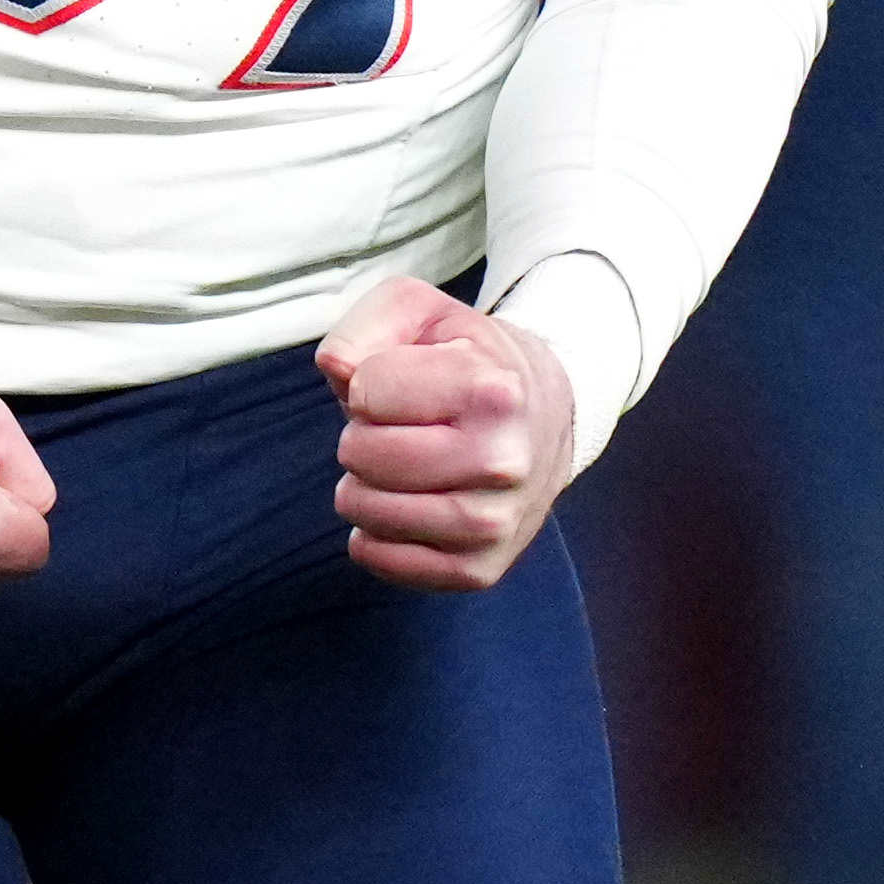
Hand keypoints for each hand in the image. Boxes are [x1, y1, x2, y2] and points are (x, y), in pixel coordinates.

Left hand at [317, 274, 580, 595]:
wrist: (544, 416)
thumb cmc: (468, 360)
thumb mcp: (420, 313)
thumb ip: (366, 325)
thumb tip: (338, 371)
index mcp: (492, 392)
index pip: (366, 391)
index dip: (368, 382)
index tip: (402, 383)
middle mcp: (502, 462)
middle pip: (361, 455)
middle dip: (361, 435)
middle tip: (399, 428)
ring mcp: (495, 523)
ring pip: (366, 513)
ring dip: (362, 487)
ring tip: (398, 465)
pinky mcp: (480, 570)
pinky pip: (383, 561)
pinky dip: (372, 535)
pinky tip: (399, 506)